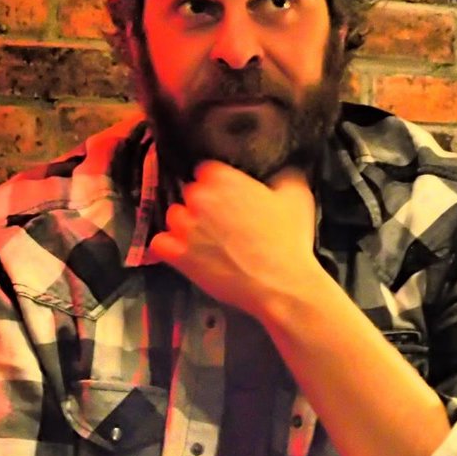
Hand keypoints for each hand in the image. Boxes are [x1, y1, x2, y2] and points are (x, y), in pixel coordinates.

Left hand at [145, 161, 321, 318]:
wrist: (281, 284)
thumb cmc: (290, 240)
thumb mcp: (297, 197)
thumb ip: (283, 176)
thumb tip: (278, 174)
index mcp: (223, 177)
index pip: (207, 171)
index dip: (218, 185)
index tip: (229, 197)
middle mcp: (199, 197)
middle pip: (190, 193)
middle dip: (204, 205)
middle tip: (223, 222)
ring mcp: (185, 226)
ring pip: (174, 216)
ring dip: (186, 225)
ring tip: (205, 240)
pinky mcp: (177, 255)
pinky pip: (159, 244)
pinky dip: (169, 247)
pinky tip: (184, 253)